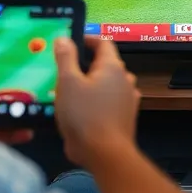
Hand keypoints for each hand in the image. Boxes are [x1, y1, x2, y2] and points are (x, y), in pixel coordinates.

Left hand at [0, 13, 32, 144]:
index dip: (16, 54)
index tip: (33, 46)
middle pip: (11, 84)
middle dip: (27, 81)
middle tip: (43, 76)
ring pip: (15, 107)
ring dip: (28, 106)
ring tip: (38, 103)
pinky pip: (11, 130)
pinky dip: (21, 129)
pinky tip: (27, 127)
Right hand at [54, 37, 141, 167]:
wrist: (105, 154)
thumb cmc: (84, 114)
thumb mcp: (68, 82)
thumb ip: (66, 58)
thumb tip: (64, 38)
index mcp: (113, 67)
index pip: (103, 43)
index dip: (87, 40)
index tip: (71, 43)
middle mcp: (125, 79)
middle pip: (105, 64)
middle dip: (86, 65)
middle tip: (64, 72)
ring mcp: (127, 99)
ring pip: (107, 84)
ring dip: (91, 85)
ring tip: (69, 92)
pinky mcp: (124, 117)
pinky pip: (108, 102)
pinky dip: (96, 101)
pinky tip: (81, 110)